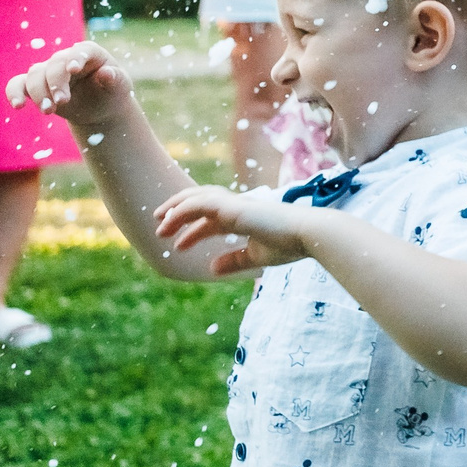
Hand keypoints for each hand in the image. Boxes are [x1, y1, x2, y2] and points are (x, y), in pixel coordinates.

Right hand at [6, 40, 133, 125]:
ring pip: (35, 74)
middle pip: (54, 64)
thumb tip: (107, 73)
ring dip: (38, 92)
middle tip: (62, 102)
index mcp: (90, 53)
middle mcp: (66, 58)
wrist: (99, 108)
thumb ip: (115, 79)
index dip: (75, 58)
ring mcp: (49, 70)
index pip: (81, 51)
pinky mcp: (35, 85)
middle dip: (56, 83)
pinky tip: (18, 105)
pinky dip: (14, 92)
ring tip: (49, 111)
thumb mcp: (120, 88)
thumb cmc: (112, 93)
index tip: (73, 70)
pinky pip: (18, 84)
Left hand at [153, 188, 314, 275]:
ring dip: (175, 207)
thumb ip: (234, 260)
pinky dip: (182, 209)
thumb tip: (211, 268)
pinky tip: (170, 219)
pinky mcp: (232, 206)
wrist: (307, 233)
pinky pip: (199, 203)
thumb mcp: (256, 256)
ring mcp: (234, 204)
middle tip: (160, 225)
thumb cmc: (289, 244)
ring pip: (197, 198)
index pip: (211, 220)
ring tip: (159, 220)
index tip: (178, 245)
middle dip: (179, 212)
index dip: (193, 232)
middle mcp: (237, 207)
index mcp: (243, 218)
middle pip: (201, 202)